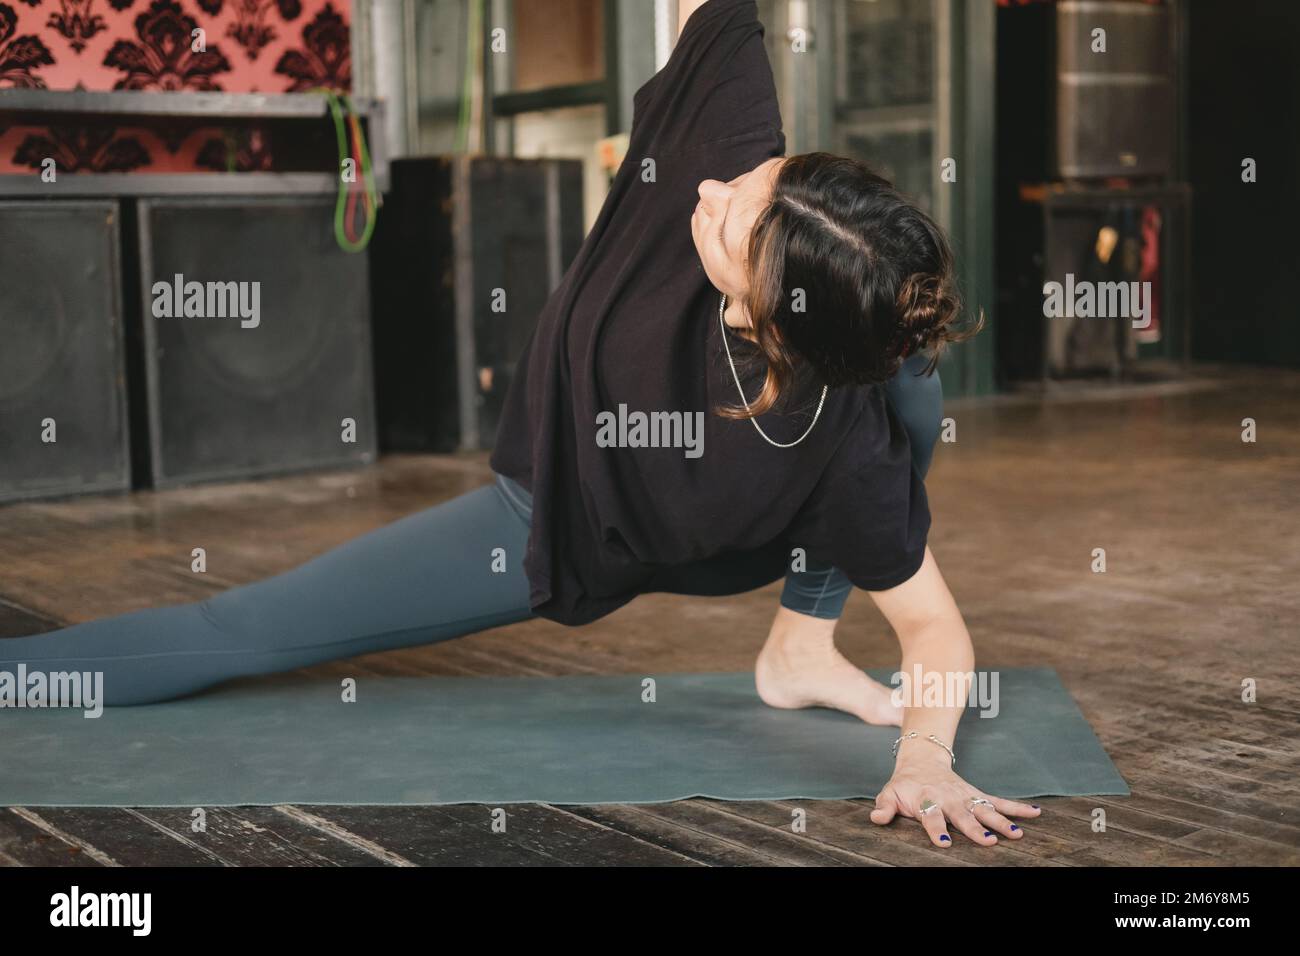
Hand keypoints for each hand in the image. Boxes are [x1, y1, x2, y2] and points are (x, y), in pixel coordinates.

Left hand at [869, 755, 1041, 847]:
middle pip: (963, 815)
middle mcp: (949, 799)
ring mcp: (966, 797)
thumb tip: (876, 818)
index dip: (937, 829)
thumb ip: (884, 806)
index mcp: (927, 800)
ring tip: (1017, 833)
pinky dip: (1017, 807)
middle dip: (975, 828)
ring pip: (985, 809)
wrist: (921, 760)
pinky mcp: (977, 795)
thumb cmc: (905, 785)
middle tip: (989, 840)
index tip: (945, 842)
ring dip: (1001, 821)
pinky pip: (999, 801)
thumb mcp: (889, 792)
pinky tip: (1036, 814)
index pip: (931, 816)